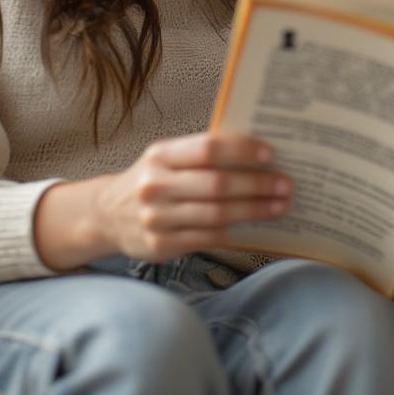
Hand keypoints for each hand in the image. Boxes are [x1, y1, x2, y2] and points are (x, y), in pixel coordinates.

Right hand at [93, 132, 290, 261]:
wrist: (107, 214)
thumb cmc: (152, 179)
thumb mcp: (166, 158)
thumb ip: (200, 155)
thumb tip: (255, 154)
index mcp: (161, 155)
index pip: (207, 148)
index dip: (241, 150)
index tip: (269, 154)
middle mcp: (156, 185)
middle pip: (217, 184)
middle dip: (257, 185)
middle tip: (285, 185)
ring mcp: (157, 218)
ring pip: (216, 215)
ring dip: (254, 211)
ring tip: (279, 206)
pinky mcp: (161, 245)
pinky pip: (207, 238)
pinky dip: (235, 232)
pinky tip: (255, 227)